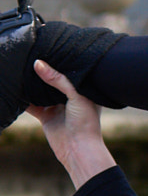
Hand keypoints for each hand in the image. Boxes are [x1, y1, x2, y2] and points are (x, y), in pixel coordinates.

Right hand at [27, 61, 115, 190]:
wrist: (78, 149)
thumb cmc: (85, 121)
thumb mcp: (76, 95)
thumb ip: (58, 79)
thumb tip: (38, 63)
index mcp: (83, 89)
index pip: (70, 70)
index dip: (61, 60)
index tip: (49, 46)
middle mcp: (70, 96)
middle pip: (53, 80)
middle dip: (43, 70)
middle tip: (30, 54)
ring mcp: (56, 106)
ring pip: (40, 91)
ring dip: (31, 83)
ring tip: (20, 67)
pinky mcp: (45, 116)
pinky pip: (31, 105)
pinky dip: (23, 99)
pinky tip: (15, 88)